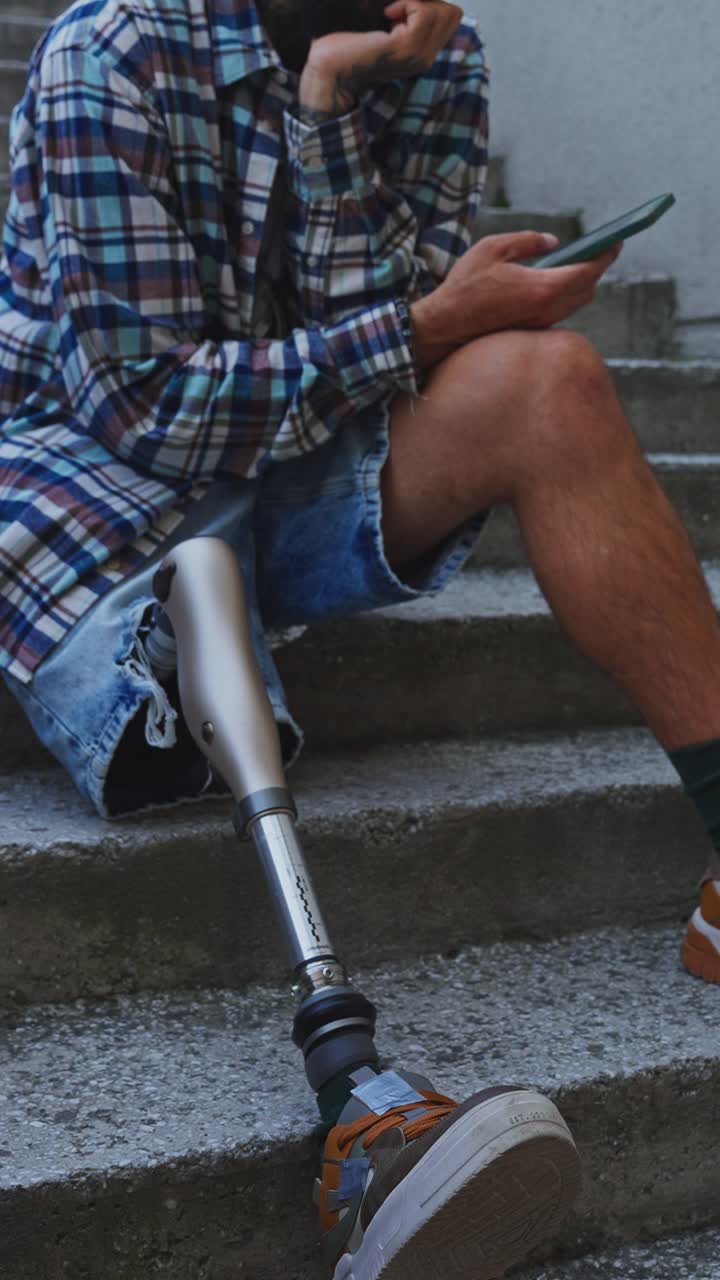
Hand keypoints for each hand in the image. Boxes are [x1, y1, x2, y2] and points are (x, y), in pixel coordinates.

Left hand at [304, 0, 463, 101]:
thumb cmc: (349, 45)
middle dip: (426, 1)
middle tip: (397, 7)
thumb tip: (420, 0)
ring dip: (415, 1)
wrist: (329, 68)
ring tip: (390, 11)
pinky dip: (408, 3)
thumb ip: (407, 16)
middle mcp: (426, 58)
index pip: (452, 16)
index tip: (399, 8)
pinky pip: (424, 13)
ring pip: (443, 12)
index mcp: (423, 53)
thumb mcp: (387, 27)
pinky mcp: (406, 49)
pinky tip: (387, 12)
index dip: (429, 2)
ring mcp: (418, 56)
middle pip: (452, 14)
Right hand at [413, 231, 623, 353]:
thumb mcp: (493, 248)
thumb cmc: (465, 285)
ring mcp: (540, 324)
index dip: (606, 254)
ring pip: (576, 303)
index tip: (617, 240)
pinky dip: (566, 295)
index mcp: (542, 287)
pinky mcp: (531, 331)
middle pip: (588, 289)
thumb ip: (528, 241)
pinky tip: (557, 282)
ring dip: (582, 283)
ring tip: (580, 263)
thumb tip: (553, 243)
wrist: (445, 326)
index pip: (588, 270)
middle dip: (597, 268)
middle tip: (600, 249)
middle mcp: (547, 310)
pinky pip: (561, 311)